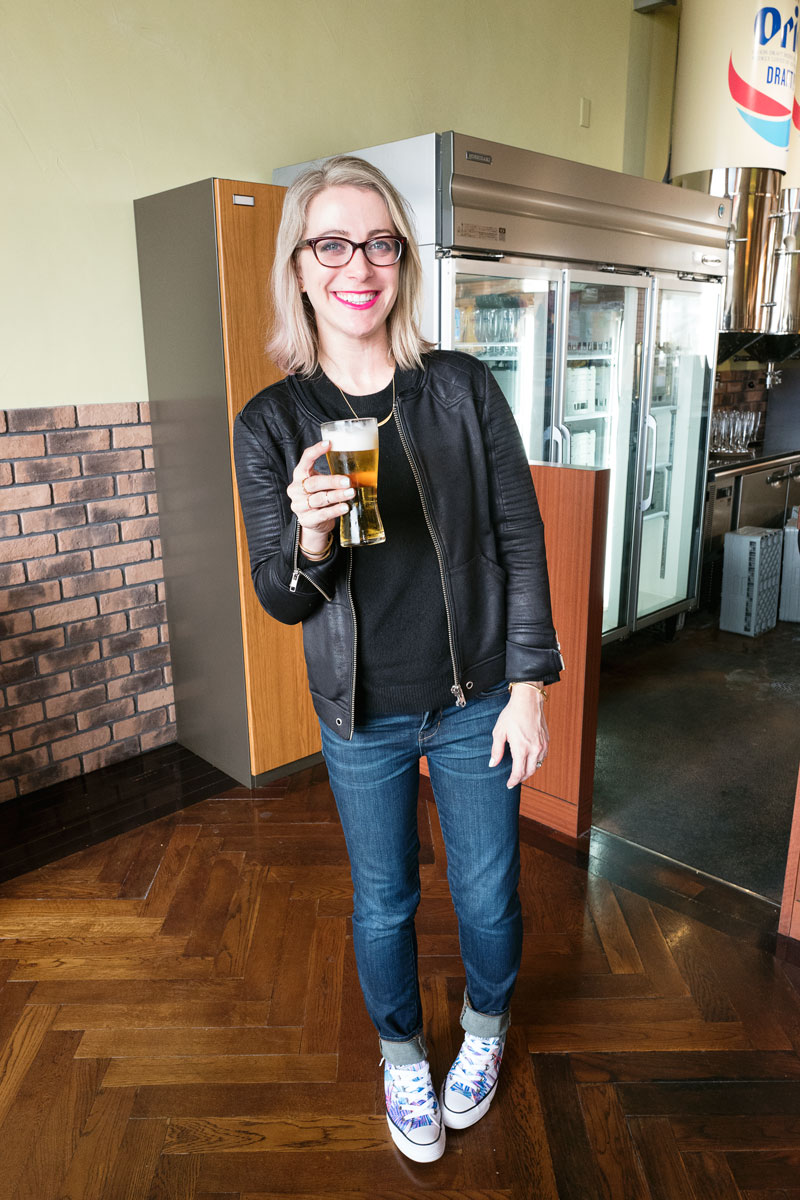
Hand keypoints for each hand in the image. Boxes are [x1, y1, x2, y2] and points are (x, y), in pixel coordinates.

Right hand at [287, 440, 354, 555]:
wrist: (314, 522)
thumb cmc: (320, 496)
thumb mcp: (323, 483)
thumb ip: (332, 474)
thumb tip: (358, 464)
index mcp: (300, 475)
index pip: (305, 459)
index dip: (316, 451)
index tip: (329, 444)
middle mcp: (296, 489)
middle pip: (313, 483)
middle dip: (332, 481)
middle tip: (347, 481)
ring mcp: (299, 505)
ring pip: (319, 499)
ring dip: (336, 496)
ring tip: (351, 493)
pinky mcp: (306, 520)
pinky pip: (322, 514)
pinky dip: (335, 510)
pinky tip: (345, 507)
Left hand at [489, 685, 549, 788]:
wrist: (528, 701)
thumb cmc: (512, 714)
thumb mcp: (499, 732)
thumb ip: (496, 750)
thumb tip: (492, 764)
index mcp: (521, 748)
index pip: (518, 772)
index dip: (513, 780)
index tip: (509, 784)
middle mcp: (534, 749)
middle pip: (529, 772)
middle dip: (521, 778)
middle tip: (514, 780)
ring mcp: (542, 745)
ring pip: (537, 765)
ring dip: (529, 770)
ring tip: (521, 771)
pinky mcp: (546, 741)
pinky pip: (542, 757)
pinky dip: (536, 762)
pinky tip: (530, 760)